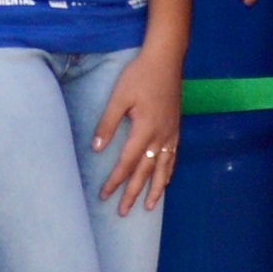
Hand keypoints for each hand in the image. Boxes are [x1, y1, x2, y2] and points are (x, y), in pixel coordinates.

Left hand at [91, 45, 186, 217]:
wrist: (166, 59)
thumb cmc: (139, 75)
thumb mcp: (118, 97)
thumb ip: (107, 123)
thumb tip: (97, 149)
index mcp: (144, 130)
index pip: (127, 163)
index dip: (115, 181)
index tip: (104, 195)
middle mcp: (160, 137)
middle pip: (145, 172)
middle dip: (133, 193)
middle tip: (123, 212)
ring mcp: (170, 134)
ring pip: (163, 169)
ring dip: (156, 189)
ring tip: (149, 207)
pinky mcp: (176, 128)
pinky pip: (173, 157)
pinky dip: (168, 172)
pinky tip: (165, 180)